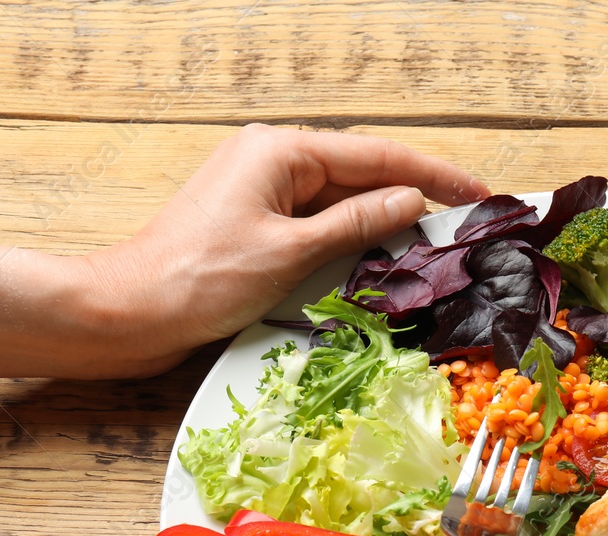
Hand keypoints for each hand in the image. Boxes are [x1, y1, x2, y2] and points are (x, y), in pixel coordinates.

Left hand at [83, 125, 489, 376]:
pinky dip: (350, 243)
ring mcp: (261, 193)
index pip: (376, 154)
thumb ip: (356, 224)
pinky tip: (379, 264)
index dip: (434, 173)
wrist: (129, 312)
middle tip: (466, 227)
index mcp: (280, 150)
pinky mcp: (254, 225)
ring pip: (341, 203)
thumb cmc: (197, 280)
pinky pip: (317, 226)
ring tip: (434, 249)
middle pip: (362, 174)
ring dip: (382, 226)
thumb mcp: (291, 253)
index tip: (478, 193)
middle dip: (413, 200)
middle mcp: (271, 160)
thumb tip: (409, 200)